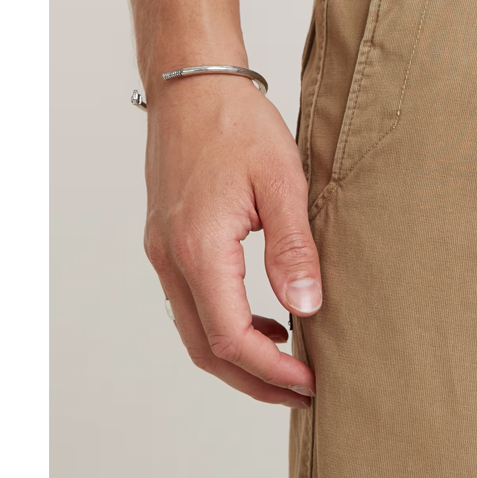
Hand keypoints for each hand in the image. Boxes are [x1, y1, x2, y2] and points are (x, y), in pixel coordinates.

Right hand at [142, 74, 319, 407]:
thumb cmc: (236, 122)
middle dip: (255, 381)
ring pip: (195, 330)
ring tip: (288, 365)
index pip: (230, 338)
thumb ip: (293, 248)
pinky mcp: (168, 241)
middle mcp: (171, 258)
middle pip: (206, 349)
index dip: (272, 371)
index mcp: (198, 249)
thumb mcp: (282, 181)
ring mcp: (164, 251)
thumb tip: (307, 307)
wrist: (193, 84)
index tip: (312, 382)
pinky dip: (225, 325)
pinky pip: (192, 303)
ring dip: (239, 357)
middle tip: (304, 393)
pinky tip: (263, 319)